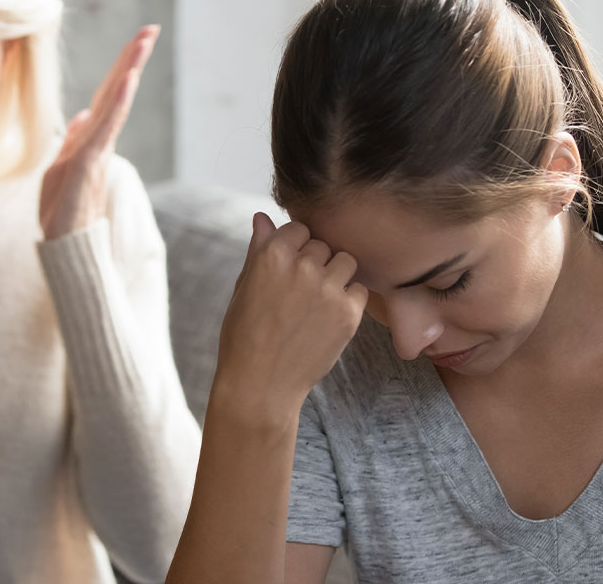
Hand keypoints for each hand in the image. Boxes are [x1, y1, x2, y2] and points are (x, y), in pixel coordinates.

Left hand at [39, 25, 158, 239]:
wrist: (64, 248)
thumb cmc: (62, 214)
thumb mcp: (59, 169)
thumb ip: (72, 141)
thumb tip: (81, 115)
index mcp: (90, 140)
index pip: (106, 96)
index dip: (120, 67)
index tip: (137, 39)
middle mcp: (98, 141)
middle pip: (116, 92)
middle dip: (132, 59)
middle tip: (151, 29)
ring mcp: (96, 151)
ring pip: (114, 103)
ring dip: (129, 71)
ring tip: (144, 43)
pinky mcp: (89, 164)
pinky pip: (105, 127)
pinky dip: (117, 102)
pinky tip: (127, 80)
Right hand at [213, 213, 368, 421]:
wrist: (260, 384)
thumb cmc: (245, 336)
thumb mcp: (243, 288)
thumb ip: (258, 249)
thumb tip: (261, 216)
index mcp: (271, 254)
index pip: (299, 229)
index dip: (295, 249)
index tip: (288, 272)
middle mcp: (301, 266)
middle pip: (323, 245)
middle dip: (315, 264)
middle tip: (299, 295)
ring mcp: (327, 289)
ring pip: (346, 262)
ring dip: (336, 277)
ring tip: (317, 304)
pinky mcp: (347, 313)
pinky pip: (359, 290)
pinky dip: (349, 301)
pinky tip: (327, 319)